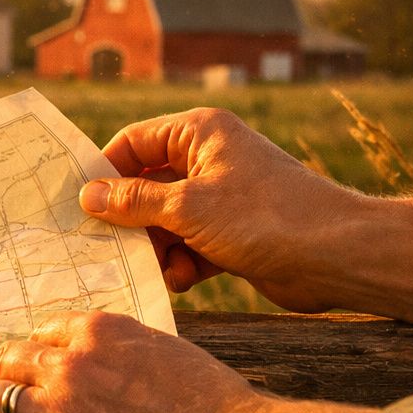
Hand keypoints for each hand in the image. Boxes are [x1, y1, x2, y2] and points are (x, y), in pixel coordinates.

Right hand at [78, 108, 361, 311]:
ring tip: (155, 267)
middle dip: (128, 218)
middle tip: (101, 245)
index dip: (104, 171)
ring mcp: (220, 197)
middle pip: (145, 185)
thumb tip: (87, 196)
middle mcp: (208, 159)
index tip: (76, 204)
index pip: (133, 142)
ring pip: (163, 219)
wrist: (336, 256)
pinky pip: (186, 243)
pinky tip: (180, 278)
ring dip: (154, 246)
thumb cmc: (265, 216)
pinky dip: (179, 261)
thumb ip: (133, 201)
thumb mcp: (187, 207)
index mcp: (198, 133)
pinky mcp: (230, 232)